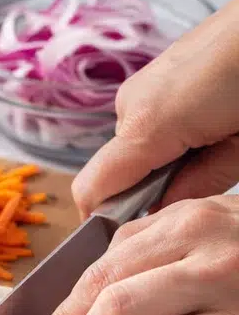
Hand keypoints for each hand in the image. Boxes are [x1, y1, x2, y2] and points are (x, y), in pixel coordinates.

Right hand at [71, 0, 238, 218]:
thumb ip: (195, 187)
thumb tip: (161, 214)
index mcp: (144, 126)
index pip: (93, 190)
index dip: (106, 223)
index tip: (137, 240)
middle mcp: (129, 103)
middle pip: (117, 170)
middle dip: (153, 188)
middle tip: (210, 182)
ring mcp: (139, 85)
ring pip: (136, 146)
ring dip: (166, 159)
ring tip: (221, 143)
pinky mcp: (154, 74)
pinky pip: (148, 120)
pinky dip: (172, 135)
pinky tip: (214, 124)